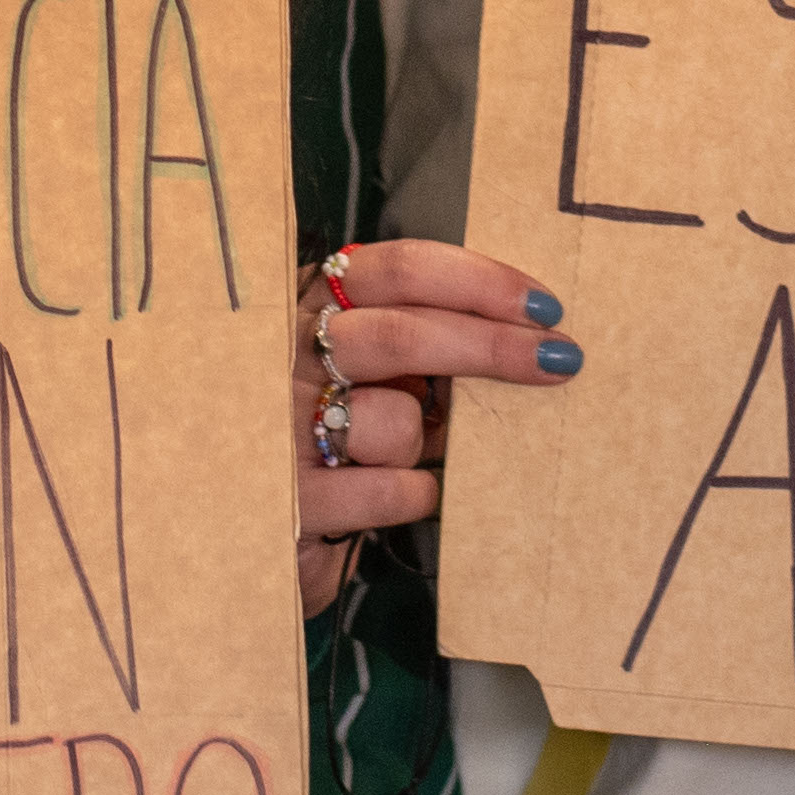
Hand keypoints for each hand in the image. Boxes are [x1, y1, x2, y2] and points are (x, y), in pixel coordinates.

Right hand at [293, 237, 578, 612]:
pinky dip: (412, 494)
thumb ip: (417, 347)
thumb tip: (524, 336)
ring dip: (421, 443)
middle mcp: (285, 355)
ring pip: (394, 421)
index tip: (542, 306)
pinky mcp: (286, 501)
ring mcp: (277, 427)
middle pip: (402, 333)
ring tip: (403, 457)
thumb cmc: (326, 436)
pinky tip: (392, 496)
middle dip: (490, 347)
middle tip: (560, 361)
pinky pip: (390, 490)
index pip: (395, 270)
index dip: (475, 281)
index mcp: (309, 306)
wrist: (233, 524)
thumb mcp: (363, 375)